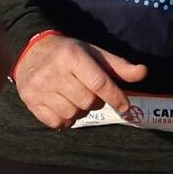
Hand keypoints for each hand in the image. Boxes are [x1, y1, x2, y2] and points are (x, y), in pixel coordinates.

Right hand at [12, 28, 147, 130]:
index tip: (125, 106)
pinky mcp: (30, 100)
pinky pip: (56, 123)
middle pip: (87, 102)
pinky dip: (64, 119)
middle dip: (94, 101)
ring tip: (74, 97)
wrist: (29, 50)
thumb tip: (143, 72)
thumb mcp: (93, 53)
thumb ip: (118, 66)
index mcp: (73, 56)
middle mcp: (54, 71)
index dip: (115, 97)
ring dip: (79, 110)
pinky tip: (62, 105)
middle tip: (88, 92)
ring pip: (72, 114)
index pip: (99, 83)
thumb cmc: (68, 53)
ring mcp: (40, 87)